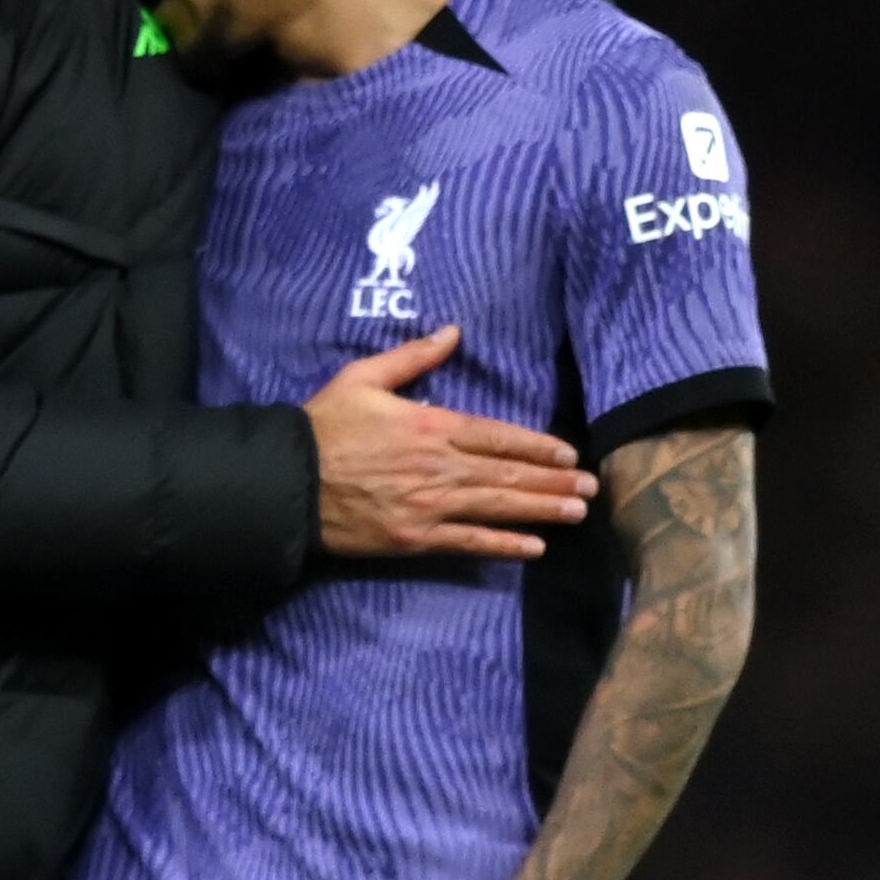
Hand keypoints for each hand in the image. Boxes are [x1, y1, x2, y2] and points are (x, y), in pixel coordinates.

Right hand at [304, 326, 592, 561]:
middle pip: (507, 474)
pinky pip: (468, 543)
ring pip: (496, 507)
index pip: (497, 436)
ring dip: (541, 509)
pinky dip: (503, 545)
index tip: (569, 453)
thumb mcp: (363, 377)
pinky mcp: (415, 539)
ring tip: (577, 511)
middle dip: (553, 480)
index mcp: (430, 425)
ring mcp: (429, 506)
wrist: (287, 482)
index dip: (537, 446)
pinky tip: (534, 547)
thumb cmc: (324, 426)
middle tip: (592, 487)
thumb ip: (412, 357)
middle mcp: (438, 466)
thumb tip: (454, 332)